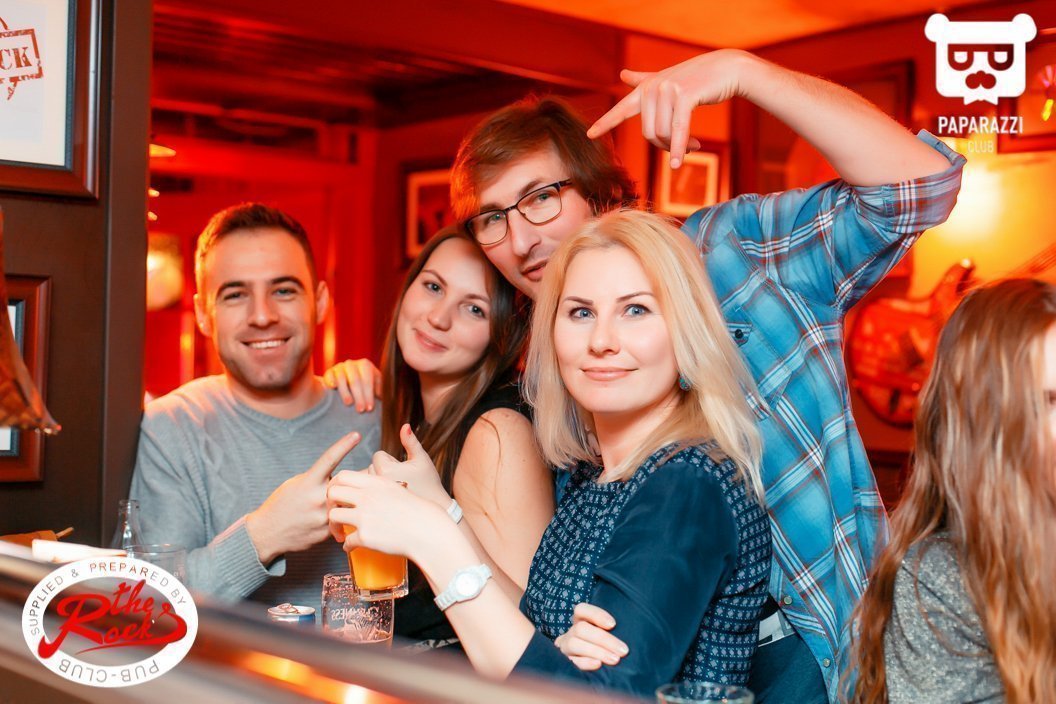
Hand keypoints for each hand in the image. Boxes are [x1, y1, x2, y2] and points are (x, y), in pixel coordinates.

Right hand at [246, 431, 360, 564]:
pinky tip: (333, 517)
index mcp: (308, 482)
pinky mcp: (327, 532)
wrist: (267, 534)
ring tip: (344, 500)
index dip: (344, 445)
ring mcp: (323, 517)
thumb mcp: (296, 483)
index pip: (329, 459)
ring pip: (348, 502)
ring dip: (350, 498)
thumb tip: (344, 476)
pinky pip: (343, 518)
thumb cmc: (282, 503)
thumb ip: (319, 478)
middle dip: (355, 479)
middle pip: (347, 482)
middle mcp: (317, 498)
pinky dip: (342, 514)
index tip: (356, 435)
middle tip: (360, 478)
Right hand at [322, 358, 381, 411]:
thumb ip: (379, 388)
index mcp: (365, 365)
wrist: (347, 378)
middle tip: (361, 410)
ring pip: (342, 378)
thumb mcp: (374, 384)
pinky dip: (331, 381)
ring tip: (349, 404)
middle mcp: (352, 364)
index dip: (369, 394)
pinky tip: (333, 388)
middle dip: (359, 396)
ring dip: (345, 392)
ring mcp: (339, 367)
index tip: (370, 408)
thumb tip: (381, 396)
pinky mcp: (329, 372)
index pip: (368, 380)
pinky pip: (329, 375)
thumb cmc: (365, 384)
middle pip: (355, 380)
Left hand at [328, 470, 450, 561]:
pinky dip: (347, 546)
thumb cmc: (417, 511)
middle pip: (332, 493)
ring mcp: (364, 517)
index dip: (336, 485)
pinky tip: (352, 547)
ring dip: (334, 526)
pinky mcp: (365, 537)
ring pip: (333, 517)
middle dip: (329, 504)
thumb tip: (366, 489)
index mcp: (375, 483)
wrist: (427, 531)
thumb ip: (378, 486)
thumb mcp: (397, 488)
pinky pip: (346, 541)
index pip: (342, 476)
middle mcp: (367, 497)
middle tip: (336, 513)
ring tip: (340, 533)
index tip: (339, 496)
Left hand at [370, 424, 449, 506]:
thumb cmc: (430, 482)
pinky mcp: (375, 507)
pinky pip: (370, 494)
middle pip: (372, 467)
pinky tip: (391, 499)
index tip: (403, 470)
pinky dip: (378, 494)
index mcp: (386, 470)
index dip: (392, 460)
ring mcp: (375, 497)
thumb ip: (411, 442)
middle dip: (384, 470)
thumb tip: (405, 425)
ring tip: (398, 489)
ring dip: (381, 481)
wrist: (435, 508)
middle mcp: (376, 485)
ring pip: (370, 481)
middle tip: (402, 480)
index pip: (378, 455)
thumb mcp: (422, 459)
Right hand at [553, 603, 627, 670]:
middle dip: (604, 639)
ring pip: (574, 644)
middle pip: (581, 629)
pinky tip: (598, 665)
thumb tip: (635, 627)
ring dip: (597, 651)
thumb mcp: (607, 633)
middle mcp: (571, 632)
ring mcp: (566, 647)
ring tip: (615, 660)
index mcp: (580, 620)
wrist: (587, 668)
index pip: (581, 609)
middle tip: (623, 650)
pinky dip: (585, 663)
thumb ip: (613, 629)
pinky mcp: (565, 663)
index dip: (596, 615)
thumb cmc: (606, 646)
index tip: (613, 624)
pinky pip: (571, 662)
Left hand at [588, 49, 750, 167]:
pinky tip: (679, 163)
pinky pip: (678, 130)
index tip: (589, 135)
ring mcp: (668, 90)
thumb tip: (622, 73)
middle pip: (648, 134)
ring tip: (694, 146)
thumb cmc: (698, 78)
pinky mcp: (685, 96)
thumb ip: (644, 80)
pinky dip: (679, 149)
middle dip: (664, 147)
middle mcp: (653, 88)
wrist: (726, 68)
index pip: (621, 109)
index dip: (605, 123)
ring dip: (678, 147)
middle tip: (683, 149)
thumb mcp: (667, 79)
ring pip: (663, 134)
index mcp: (646, 88)